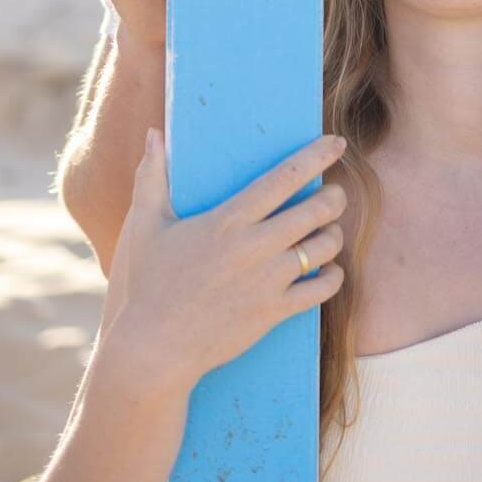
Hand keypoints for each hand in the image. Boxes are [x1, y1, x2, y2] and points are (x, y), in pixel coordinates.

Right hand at [104, 131, 346, 392]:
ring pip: (325, 247)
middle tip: (335, 194)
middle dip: (334, 196)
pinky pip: (322, 289)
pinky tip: (327, 270)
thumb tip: (153, 133)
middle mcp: (254, 247)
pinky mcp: (274, 312)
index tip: (336, 143)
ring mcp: (268, 281)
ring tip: (328, 230)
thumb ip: (151, 177)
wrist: (155, 348)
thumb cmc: (149, 285)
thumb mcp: (145, 226)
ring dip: (333, 234)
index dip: (315, 156)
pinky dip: (332, 276)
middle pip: (316, 210)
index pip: (283, 178)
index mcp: (227, 220)